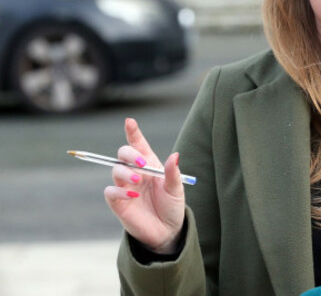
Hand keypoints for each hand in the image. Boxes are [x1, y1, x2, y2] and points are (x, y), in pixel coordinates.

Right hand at [104, 118, 185, 253]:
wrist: (167, 231)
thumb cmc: (172, 206)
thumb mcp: (176, 189)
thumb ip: (173, 173)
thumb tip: (175, 155)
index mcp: (150, 165)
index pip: (139, 145)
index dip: (133, 132)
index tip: (129, 121)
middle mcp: (136, 172)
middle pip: (123, 154)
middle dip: (129, 154)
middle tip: (141, 163)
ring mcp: (125, 186)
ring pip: (116, 169)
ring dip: (125, 172)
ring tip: (138, 180)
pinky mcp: (118, 202)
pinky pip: (110, 192)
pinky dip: (118, 191)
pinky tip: (132, 196)